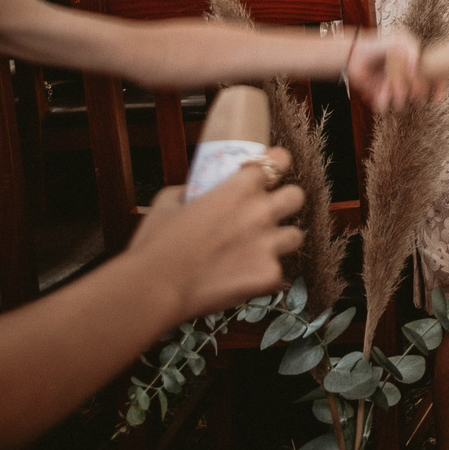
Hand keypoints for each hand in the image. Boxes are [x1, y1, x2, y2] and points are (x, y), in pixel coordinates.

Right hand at [128, 150, 305, 322]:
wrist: (151, 289)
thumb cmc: (155, 245)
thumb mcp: (168, 203)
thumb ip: (191, 192)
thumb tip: (194, 194)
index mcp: (241, 188)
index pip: (280, 160)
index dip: (276, 165)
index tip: (269, 174)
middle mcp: (262, 211)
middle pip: (296, 196)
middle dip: (283, 204)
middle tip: (263, 216)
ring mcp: (269, 244)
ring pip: (294, 236)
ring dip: (278, 242)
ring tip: (255, 252)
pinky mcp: (269, 275)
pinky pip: (276, 273)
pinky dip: (261, 276)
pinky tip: (240, 280)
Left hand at [343, 27, 448, 109]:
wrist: (356, 53)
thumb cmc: (380, 46)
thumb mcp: (401, 42)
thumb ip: (413, 52)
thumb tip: (415, 69)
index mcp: (415, 68)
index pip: (434, 80)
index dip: (439, 89)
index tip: (438, 96)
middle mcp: (406, 81)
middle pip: (419, 94)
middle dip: (417, 93)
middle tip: (412, 87)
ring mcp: (393, 89)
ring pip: (401, 102)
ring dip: (397, 95)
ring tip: (389, 84)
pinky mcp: (379, 95)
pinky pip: (384, 105)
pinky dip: (382, 100)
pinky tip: (379, 91)